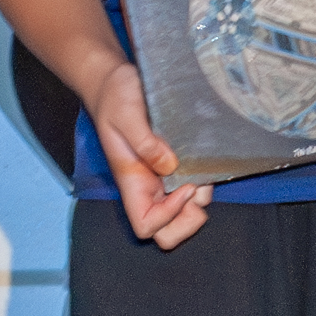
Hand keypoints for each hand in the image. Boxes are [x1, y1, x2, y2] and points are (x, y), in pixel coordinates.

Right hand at [84, 62, 211, 248]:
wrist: (113, 81)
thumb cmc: (114, 97)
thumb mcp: (127, 114)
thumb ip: (145, 141)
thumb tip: (169, 165)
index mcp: (131, 183)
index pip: (146, 225)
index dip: (168, 216)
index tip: (181, 184)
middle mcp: (147, 188)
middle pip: (167, 233)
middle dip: (188, 220)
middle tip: (195, 187)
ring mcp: (160, 180)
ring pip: (185, 214)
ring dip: (199, 199)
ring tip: (201, 168)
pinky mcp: (174, 166)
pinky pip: (192, 190)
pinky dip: (203, 183)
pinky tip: (202, 160)